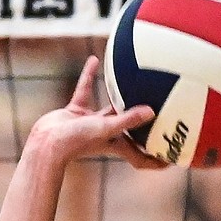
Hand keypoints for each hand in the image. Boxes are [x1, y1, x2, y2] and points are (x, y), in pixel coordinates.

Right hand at [28, 56, 164, 169]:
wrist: (46, 142)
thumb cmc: (76, 141)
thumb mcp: (106, 128)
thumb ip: (128, 119)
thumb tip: (152, 111)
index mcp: (116, 144)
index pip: (140, 157)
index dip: (156, 160)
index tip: (173, 159)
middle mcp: (107, 134)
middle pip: (130, 130)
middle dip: (144, 124)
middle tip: (163, 110)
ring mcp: (91, 123)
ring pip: (110, 108)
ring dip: (119, 96)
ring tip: (132, 80)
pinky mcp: (75, 112)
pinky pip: (85, 91)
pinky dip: (88, 77)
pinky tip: (94, 60)